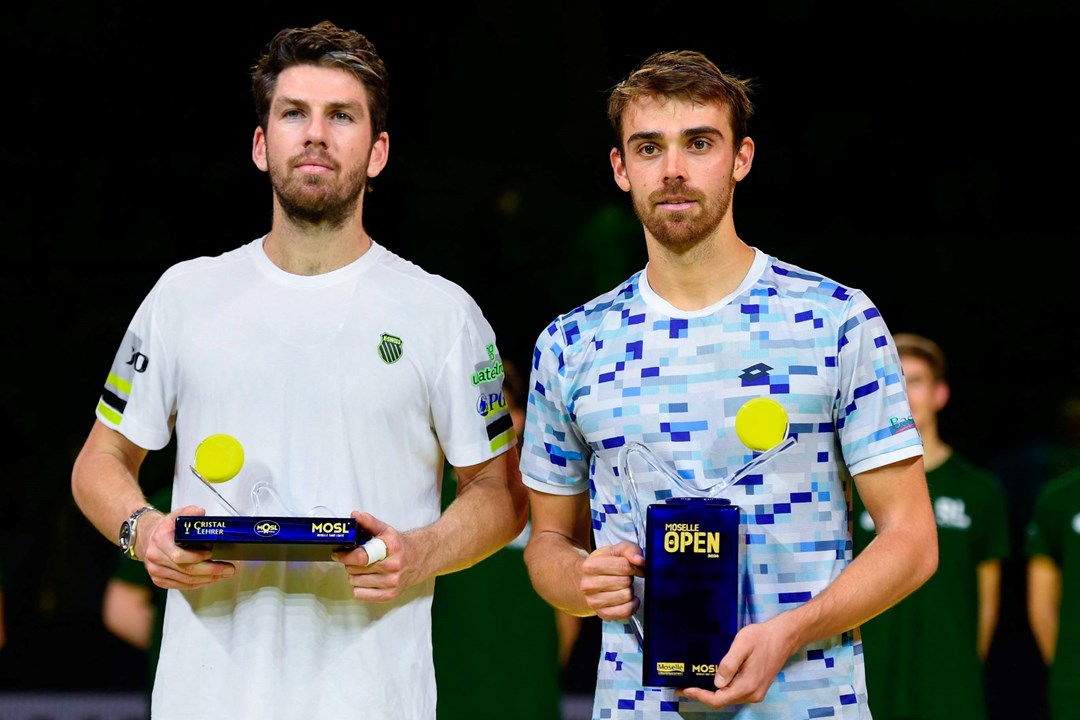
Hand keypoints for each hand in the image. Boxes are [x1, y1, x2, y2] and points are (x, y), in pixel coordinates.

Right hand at [142, 505, 235, 588]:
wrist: (147, 538)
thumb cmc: (166, 528)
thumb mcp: (176, 515)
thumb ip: (188, 512)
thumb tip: (201, 512)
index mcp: (160, 541)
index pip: (179, 556)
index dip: (197, 557)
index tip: (213, 554)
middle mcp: (156, 558)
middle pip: (186, 570)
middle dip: (211, 571)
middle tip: (229, 569)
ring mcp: (156, 572)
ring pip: (186, 581)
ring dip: (208, 579)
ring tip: (224, 574)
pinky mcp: (159, 580)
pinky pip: (182, 585)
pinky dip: (199, 583)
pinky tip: (211, 579)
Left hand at [332, 511, 407, 601]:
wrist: (420, 560)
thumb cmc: (399, 546)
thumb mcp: (386, 530)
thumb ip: (369, 522)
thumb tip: (354, 515)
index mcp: (391, 548)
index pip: (361, 556)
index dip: (346, 555)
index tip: (338, 553)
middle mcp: (393, 566)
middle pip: (355, 569)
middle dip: (350, 563)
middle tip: (355, 559)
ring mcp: (392, 583)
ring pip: (355, 582)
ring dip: (354, 575)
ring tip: (363, 569)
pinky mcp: (390, 595)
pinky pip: (360, 594)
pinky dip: (359, 587)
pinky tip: (366, 580)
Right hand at [580, 541, 644, 620]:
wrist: (590, 580)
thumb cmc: (605, 564)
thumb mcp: (616, 551)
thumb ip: (630, 550)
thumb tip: (639, 560)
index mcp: (590, 566)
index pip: (623, 566)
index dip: (635, 566)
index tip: (635, 568)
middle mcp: (588, 585)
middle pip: (625, 581)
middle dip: (630, 578)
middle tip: (626, 577)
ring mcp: (593, 601)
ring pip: (626, 596)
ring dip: (630, 591)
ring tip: (623, 587)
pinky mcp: (602, 614)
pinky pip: (626, 611)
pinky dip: (632, 605)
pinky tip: (627, 599)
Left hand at [677, 618, 796, 707]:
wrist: (783, 636)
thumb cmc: (761, 638)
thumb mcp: (742, 645)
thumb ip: (729, 664)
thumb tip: (716, 683)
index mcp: (748, 686)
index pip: (718, 699)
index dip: (700, 696)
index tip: (684, 688)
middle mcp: (752, 694)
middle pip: (722, 701)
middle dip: (703, 694)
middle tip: (685, 684)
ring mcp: (756, 692)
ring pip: (728, 697)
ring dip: (712, 692)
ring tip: (695, 680)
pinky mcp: (756, 687)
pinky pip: (735, 692)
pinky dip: (722, 688)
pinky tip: (713, 678)